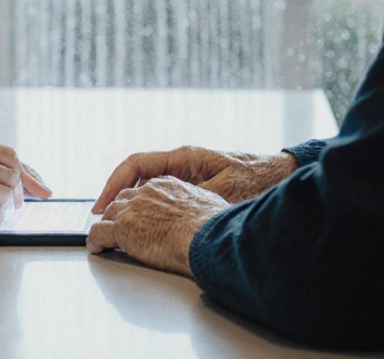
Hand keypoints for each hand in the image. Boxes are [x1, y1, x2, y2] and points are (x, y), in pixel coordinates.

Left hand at [86, 177, 230, 275]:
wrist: (207, 238)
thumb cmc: (214, 228)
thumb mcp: (209, 206)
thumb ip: (197, 207)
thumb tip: (202, 218)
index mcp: (167, 185)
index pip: (143, 190)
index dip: (137, 203)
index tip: (136, 213)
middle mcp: (146, 192)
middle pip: (122, 199)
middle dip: (118, 213)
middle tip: (116, 226)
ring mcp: (132, 208)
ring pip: (108, 213)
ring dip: (106, 226)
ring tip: (104, 239)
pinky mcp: (122, 227)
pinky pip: (98, 232)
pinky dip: (95, 241)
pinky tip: (96, 248)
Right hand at [93, 146, 296, 211]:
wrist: (283, 174)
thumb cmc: (258, 179)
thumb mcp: (225, 191)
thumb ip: (196, 200)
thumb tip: (168, 216)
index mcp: (183, 158)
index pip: (135, 164)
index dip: (113, 184)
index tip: (101, 205)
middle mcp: (181, 163)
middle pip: (136, 176)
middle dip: (115, 196)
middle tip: (100, 220)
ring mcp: (188, 173)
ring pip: (148, 186)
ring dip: (131, 203)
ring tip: (116, 225)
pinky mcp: (196, 186)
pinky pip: (162, 194)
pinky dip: (148, 207)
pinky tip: (145, 226)